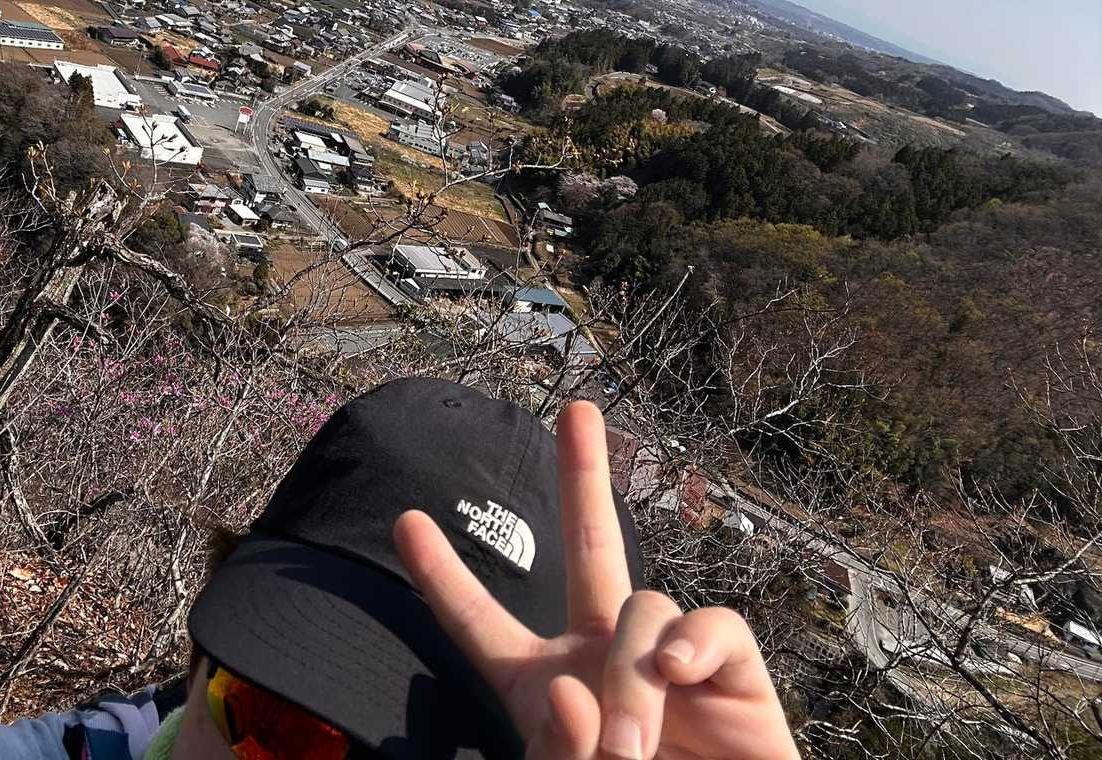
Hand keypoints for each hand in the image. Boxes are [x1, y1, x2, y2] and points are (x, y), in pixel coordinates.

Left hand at [393, 401, 799, 759]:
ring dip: (631, 681)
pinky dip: (693, 643)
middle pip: (592, 548)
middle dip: (585, 475)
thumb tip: (568, 687)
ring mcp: (673, 661)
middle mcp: (605, 657)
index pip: (482, 625)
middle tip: (578, 411)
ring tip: (627, 753)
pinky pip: (712, 624)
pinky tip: (679, 673)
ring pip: (643, 608)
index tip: (404, 521)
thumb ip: (557, 746)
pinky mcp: (733, 672)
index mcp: (544, 686)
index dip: (443, 577)